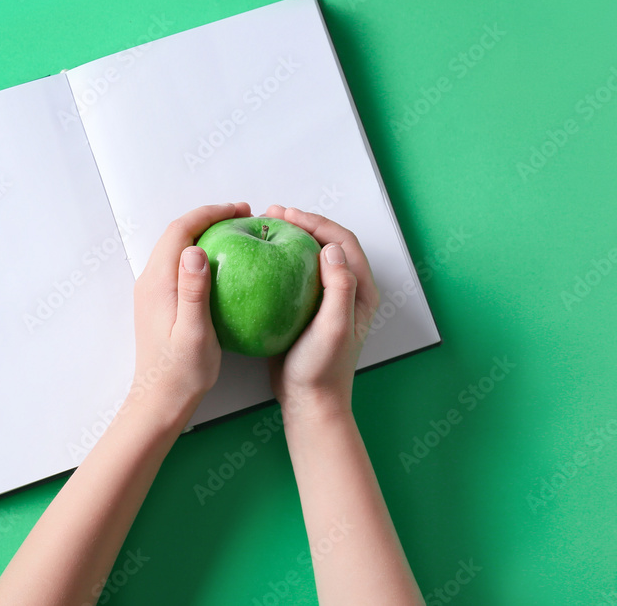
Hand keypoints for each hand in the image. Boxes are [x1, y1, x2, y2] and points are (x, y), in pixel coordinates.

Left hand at [127, 202, 252, 423]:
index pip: (181, 231)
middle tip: (243, 216)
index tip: (240, 210)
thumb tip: (195, 250)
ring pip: (176, 247)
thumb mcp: (194, 332)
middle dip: (209, 217)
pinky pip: (178, 265)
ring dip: (204, 233)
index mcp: (158, 283)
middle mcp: (150, 281)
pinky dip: (200, 253)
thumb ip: (193, 290)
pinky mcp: (158, 302)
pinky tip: (224, 264)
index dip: (210, 213)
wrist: (159, 400)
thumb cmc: (182, 372)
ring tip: (237, 233)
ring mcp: (152, 291)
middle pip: (177, 233)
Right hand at [264, 205, 379, 419]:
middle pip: (326, 243)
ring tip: (264, 228)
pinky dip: (278, 261)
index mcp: (360, 291)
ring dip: (288, 239)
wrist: (310, 402)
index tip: (288, 214)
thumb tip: (330, 249)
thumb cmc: (323, 369)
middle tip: (272, 213)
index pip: (342, 242)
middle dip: (301, 223)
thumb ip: (338, 288)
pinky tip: (257, 261)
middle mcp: (346, 290)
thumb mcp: (333, 328)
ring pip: (309, 257)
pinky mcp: (306, 309)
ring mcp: (325, 299)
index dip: (317, 222)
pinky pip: (293, 275)